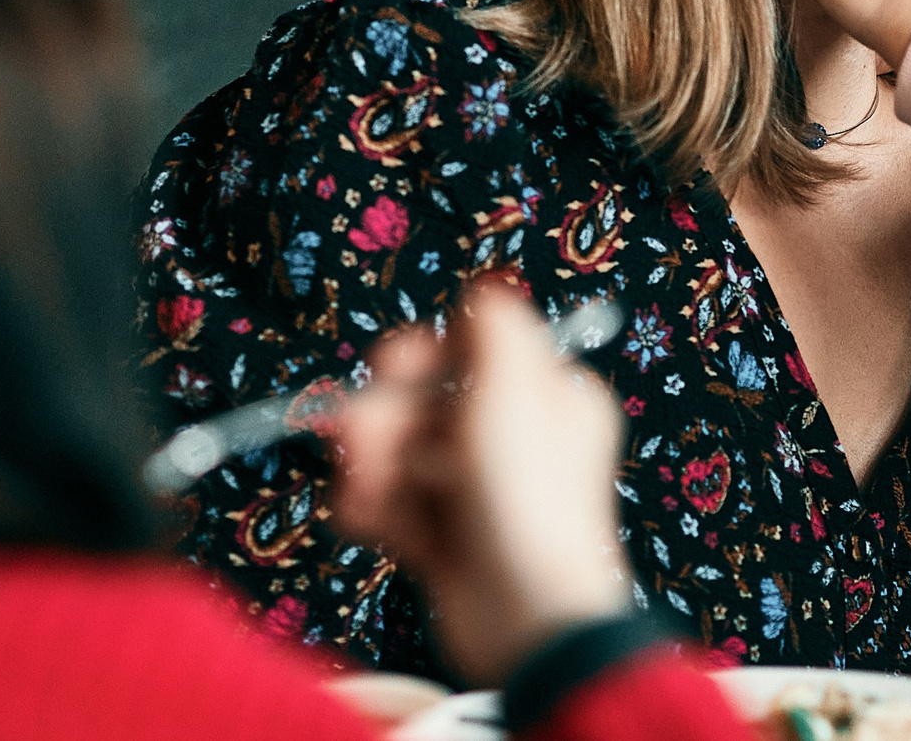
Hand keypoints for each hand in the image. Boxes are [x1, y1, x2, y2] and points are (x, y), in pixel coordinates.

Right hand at [332, 285, 632, 686]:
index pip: (472, 352)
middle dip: (385, 417)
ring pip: (402, 456)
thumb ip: (496, 324)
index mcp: (549, 396)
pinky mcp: (449, 540)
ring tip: (370, 490)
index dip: (424, 356)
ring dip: (373, 467)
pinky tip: (367, 518)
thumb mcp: (516, 387)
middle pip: (424, 403)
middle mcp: (517, 439)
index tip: (394, 365)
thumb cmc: (528, 499)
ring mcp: (480, 493)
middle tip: (362, 435)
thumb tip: (482, 291)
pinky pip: (396, 506)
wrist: (525, 618)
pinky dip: (375, 509)